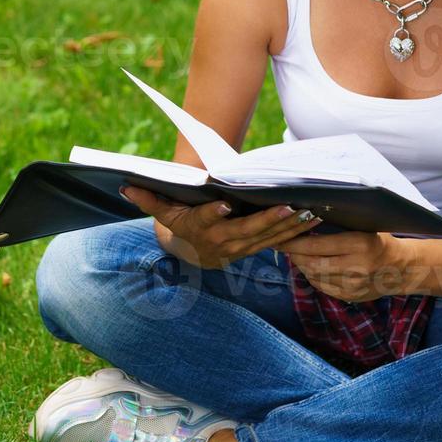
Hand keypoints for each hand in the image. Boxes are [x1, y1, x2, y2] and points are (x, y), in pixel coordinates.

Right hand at [119, 185, 322, 269]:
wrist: (197, 255)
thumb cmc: (183, 224)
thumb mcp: (165, 214)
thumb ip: (149, 200)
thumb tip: (126, 185)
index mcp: (201, 227)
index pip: (207, 219)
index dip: (214, 213)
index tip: (223, 204)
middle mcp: (224, 240)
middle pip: (248, 230)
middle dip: (269, 219)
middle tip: (286, 206)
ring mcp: (245, 246)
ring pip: (269, 236)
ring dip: (291, 226)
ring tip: (310, 211)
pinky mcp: (259, 247)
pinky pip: (280, 241)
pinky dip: (298, 232)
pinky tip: (316, 220)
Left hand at [272, 230, 407, 302]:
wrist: (401, 268)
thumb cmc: (379, 240)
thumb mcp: (364, 227)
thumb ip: (339, 227)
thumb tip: (305, 220)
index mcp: (360, 245)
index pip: (318, 245)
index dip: (296, 241)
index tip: (281, 236)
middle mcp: (356, 267)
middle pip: (312, 263)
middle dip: (294, 254)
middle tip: (283, 244)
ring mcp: (353, 286)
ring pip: (314, 276)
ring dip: (301, 264)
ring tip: (296, 253)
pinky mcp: (350, 297)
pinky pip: (322, 286)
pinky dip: (312, 275)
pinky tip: (310, 265)